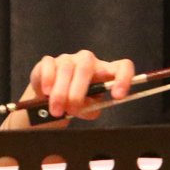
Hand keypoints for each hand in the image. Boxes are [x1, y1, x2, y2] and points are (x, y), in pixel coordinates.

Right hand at [4, 50, 135, 129]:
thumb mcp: (86, 109)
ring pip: (66, 69)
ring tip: (56, 109)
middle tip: (71, 110)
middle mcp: (88, 61)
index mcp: (104, 72)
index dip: (123, 78)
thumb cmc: (73, 103)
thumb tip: (89, 109)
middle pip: (86, 68)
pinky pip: (49, 65)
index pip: (122, 66)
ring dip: (60, 92)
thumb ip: (90, 108)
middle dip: (77, 92)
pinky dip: (48, 79)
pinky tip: (46, 92)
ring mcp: (68, 59)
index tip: (118, 96)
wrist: (49, 101)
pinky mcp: (49, 61)